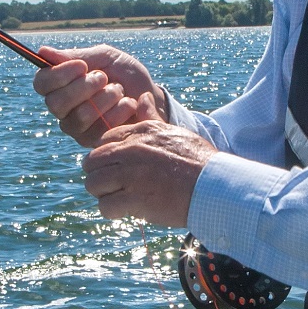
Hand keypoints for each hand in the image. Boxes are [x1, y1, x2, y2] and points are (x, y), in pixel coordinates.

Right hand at [33, 44, 164, 146]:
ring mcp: (77, 128)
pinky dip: (118, 111)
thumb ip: (78, 56)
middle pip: (55, 103)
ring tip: (120, 90)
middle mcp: (63, 110)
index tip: (82, 66)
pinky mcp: (95, 143)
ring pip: (78, 117)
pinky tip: (129, 105)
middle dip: (83, 87)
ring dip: (105, 97)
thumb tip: (43, 52)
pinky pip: (98, 130)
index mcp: (61, 85)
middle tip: (104, 77)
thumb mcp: (105, 58)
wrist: (152, 95)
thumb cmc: (126, 75)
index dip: (58, 74)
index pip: (41, 83)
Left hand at [80, 120, 215, 225]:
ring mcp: (131, 174)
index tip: (120, 167)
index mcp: (140, 131)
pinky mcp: (134, 198)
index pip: (103, 140)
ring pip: (93, 184)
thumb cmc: (198, 161)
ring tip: (122, 198)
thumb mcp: (173, 131)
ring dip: (104, 194)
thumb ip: (150, 117)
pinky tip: (128, 211)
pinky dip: (113, 212)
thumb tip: (142, 96)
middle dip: (100, 175)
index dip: (108, 156)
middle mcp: (132, 150)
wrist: (215, 186)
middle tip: (116, 186)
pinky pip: (105, 206)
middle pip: (92, 162)